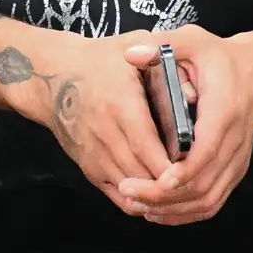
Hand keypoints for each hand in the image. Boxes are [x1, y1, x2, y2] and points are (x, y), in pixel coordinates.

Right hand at [20, 32, 178, 215]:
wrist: (51, 77)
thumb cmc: (98, 61)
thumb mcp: (130, 51)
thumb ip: (164, 63)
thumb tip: (195, 93)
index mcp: (118, 104)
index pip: (145, 145)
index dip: (171, 164)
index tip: (196, 168)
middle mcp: (102, 133)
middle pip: (140, 171)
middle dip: (170, 184)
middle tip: (201, 184)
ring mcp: (93, 153)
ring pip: (130, 187)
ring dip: (157, 195)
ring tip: (185, 191)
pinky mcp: (88, 166)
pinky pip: (117, 195)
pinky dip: (141, 201)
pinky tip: (161, 196)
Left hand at [110, 26, 252, 224]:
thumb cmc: (220, 59)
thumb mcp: (193, 41)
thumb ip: (162, 45)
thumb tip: (130, 53)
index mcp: (224, 111)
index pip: (208, 150)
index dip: (184, 170)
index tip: (156, 181)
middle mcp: (234, 141)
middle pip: (204, 183)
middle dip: (165, 195)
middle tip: (128, 191)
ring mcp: (236, 160)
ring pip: (209, 199)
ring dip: (173, 209)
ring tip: (137, 205)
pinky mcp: (233, 171)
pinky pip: (213, 202)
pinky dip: (186, 213)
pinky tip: (157, 212)